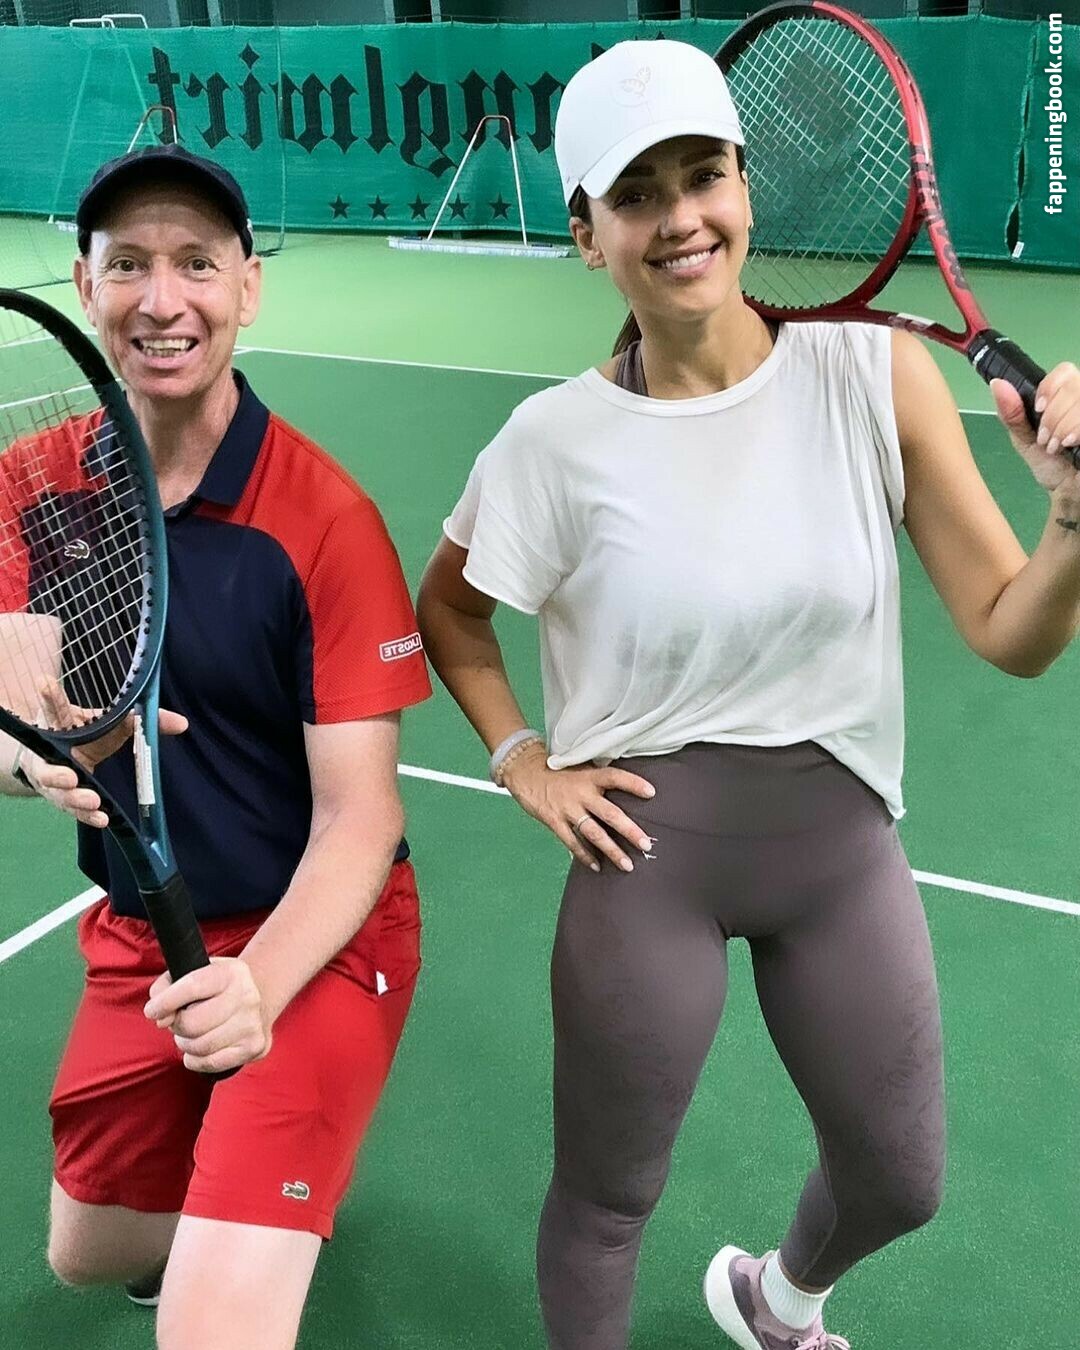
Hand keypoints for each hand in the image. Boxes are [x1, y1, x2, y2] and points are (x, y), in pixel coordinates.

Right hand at [23, 679, 187, 827]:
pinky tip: (102, 818)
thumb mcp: (108, 722)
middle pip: (48, 764)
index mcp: (59, 724)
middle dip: (57, 772)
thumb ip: (140, 721)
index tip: (44, 683)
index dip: (50, 697)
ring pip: (57, 791)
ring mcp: (50, 777)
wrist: (52, 756)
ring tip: (92, 801)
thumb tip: (182, 723)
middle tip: (70, 776)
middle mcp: (49, 751)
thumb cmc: (82, 734)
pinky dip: (86, 815)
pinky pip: (70, 808)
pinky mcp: (59, 797)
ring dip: (74, 798)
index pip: (54, 709)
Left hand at [144, 957, 271, 1074]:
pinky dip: (197, 1059)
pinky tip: (201, 1048)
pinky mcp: (255, 1046)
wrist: (260, 995)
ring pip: (199, 1047)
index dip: (165, 1002)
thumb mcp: (192, 972)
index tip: (152, 1011)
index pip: (192, 986)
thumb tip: (160, 1018)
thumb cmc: (215, 986)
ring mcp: (253, 1023)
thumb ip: (165, 988)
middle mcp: (247, 996)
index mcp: (231, 972)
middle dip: (177, 1026)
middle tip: (180, 1021)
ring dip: (187, 1043)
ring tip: (194, 1033)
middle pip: (192, 1024)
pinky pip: (210, 1063)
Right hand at [501, 741, 656, 872]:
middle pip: (610, 813)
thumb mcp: (580, 767)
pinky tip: (597, 866)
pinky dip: (585, 855)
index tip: (651, 792)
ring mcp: (567, 808)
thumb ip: (599, 780)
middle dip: (629, 830)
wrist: (525, 772)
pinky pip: (572, 841)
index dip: (633, 783)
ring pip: (594, 833)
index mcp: (589, 777)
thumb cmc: (557, 771)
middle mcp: (581, 793)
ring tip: (627, 864)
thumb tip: (625, 790)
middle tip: (646, 845)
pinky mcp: (554, 820)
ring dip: (612, 850)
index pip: (615, 777)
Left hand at [992, 364, 1079, 492]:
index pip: (1064, 371)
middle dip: (1052, 415)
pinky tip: (1070, 445)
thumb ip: (1012, 413)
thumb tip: (997, 383)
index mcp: (1067, 397)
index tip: (1038, 410)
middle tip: (1045, 439)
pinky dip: (1075, 430)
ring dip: (1063, 426)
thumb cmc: (1050, 465)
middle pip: (1072, 385)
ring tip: (1057, 446)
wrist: (1068, 492)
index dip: (1049, 388)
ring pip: (1079, 401)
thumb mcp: (1025, 438)